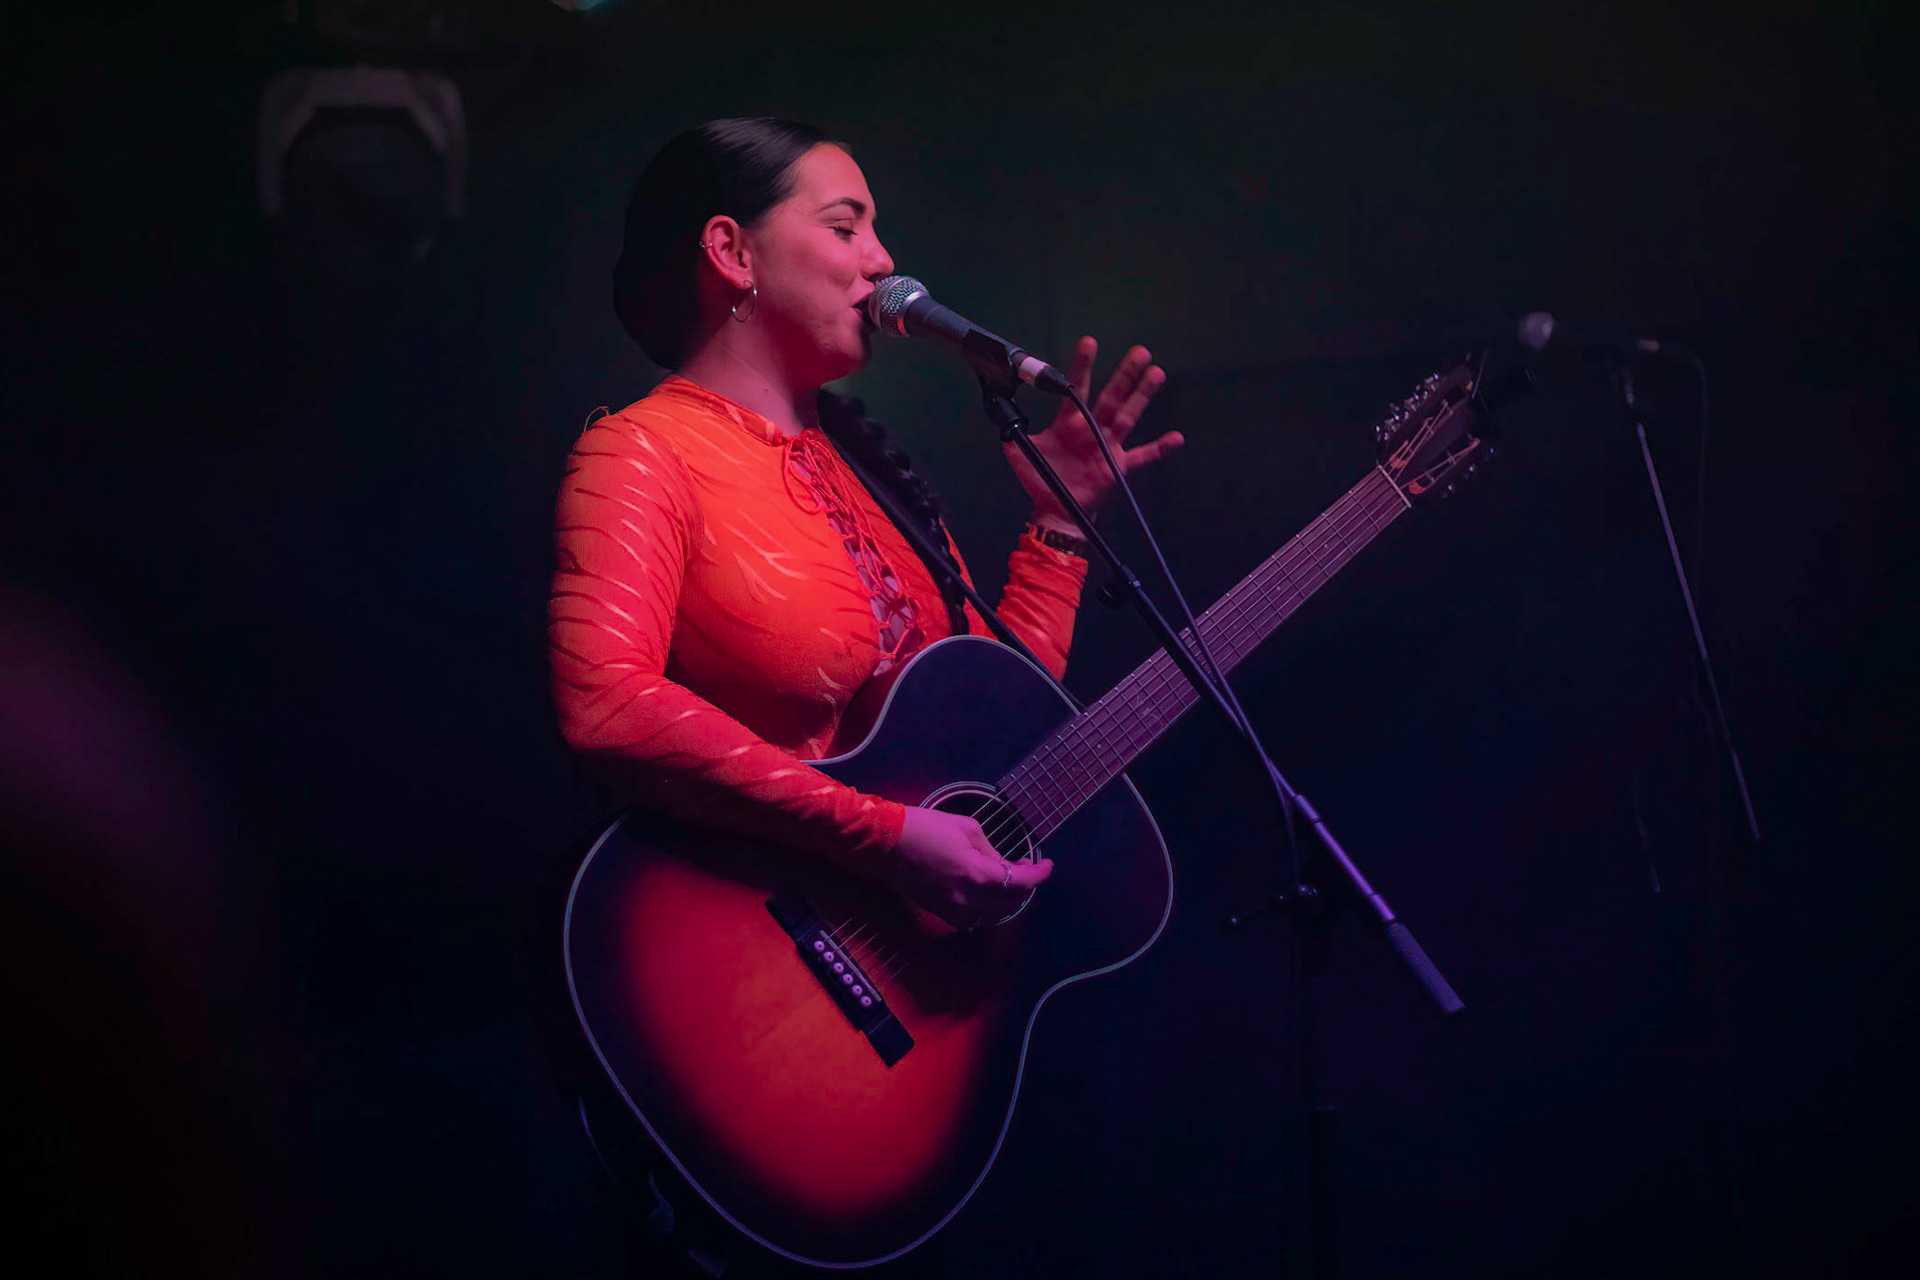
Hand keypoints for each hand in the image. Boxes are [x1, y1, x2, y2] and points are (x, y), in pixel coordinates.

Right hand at [884, 805, 1053, 930]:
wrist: (884, 842)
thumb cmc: (925, 827)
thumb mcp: (967, 828)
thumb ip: (990, 851)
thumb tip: (1002, 864)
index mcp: (977, 874)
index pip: (1022, 884)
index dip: (1040, 874)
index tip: (1047, 864)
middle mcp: (968, 898)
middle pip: (1011, 902)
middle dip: (1025, 885)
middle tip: (1025, 865)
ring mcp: (952, 909)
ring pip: (994, 915)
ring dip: (1007, 899)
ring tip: (1008, 877)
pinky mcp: (940, 911)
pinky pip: (973, 918)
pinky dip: (987, 908)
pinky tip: (987, 892)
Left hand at [1008, 337, 1183, 533]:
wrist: (1055, 509)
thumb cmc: (1041, 479)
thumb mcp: (1019, 453)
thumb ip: (1011, 432)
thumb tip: (1000, 415)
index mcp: (1068, 422)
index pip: (1076, 388)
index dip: (1081, 366)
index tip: (1089, 342)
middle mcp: (1091, 429)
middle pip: (1111, 396)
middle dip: (1125, 374)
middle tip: (1140, 351)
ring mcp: (1107, 446)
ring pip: (1128, 417)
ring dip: (1142, 396)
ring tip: (1156, 374)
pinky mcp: (1118, 466)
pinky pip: (1143, 456)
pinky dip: (1159, 448)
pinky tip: (1176, 437)